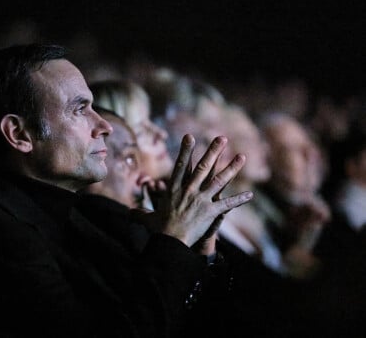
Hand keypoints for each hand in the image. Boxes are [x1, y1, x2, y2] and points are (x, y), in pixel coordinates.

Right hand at [135, 134, 252, 246]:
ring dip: (232, 168)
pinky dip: (239, 200)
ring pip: (219, 180)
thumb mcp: (146, 219)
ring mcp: (201, 200)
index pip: (181, 165)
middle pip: (203, 167)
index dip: (186, 149)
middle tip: (222, 138)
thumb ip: (139, 213)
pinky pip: (228, 204)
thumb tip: (128, 213)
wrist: (170, 242)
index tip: (190, 136)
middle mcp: (189, 190)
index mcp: (174, 189)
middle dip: (214, 151)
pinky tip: (250, 195)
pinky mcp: (211, 212)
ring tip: (242, 157)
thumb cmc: (158, 230)